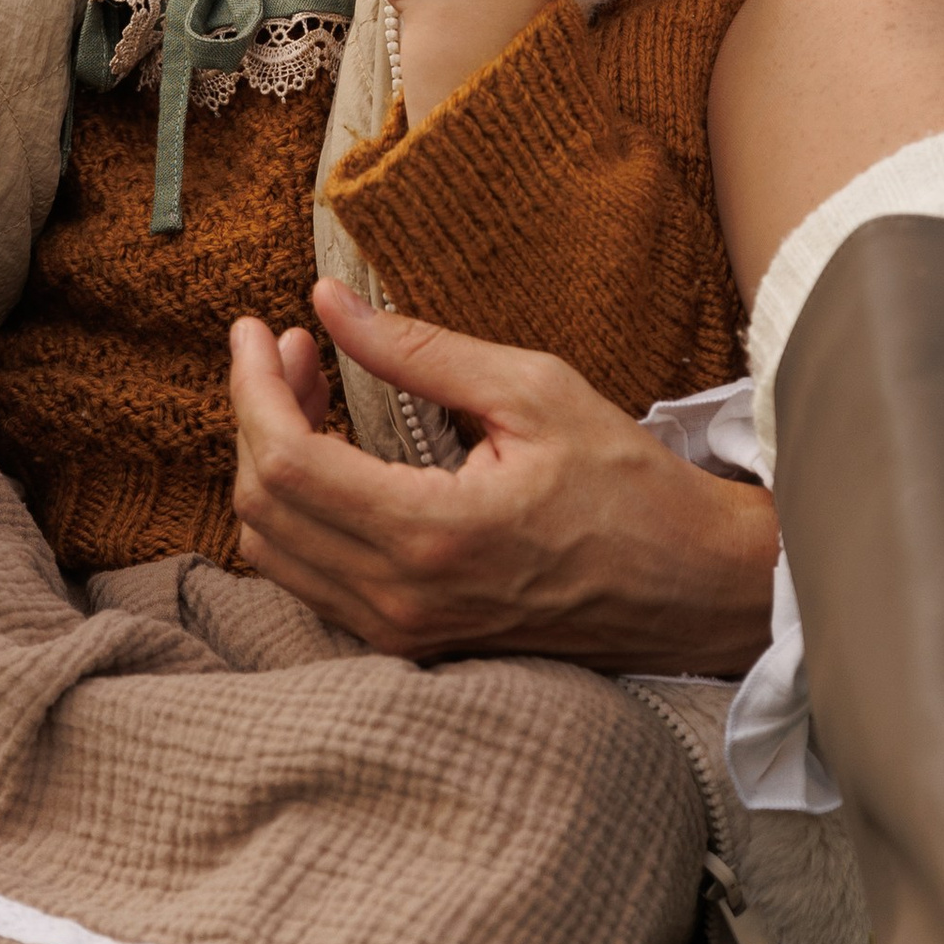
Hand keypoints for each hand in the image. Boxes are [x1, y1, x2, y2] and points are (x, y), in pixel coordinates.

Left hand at [227, 279, 775, 671]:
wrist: (690, 587)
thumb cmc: (628, 486)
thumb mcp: (532, 390)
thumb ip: (418, 349)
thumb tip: (329, 302)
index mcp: (431, 535)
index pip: (285, 463)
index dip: (253, 386)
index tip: (256, 328)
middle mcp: (402, 599)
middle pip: (262, 507)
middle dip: (258, 413)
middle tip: (295, 348)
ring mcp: (403, 631)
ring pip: (274, 552)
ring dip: (271, 462)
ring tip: (312, 390)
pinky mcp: (411, 640)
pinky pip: (311, 578)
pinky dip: (298, 510)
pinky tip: (334, 452)